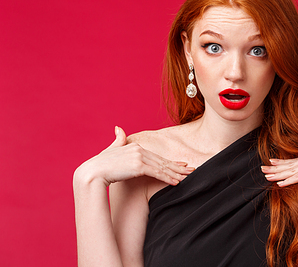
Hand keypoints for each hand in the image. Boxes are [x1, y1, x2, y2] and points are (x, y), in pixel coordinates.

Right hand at [74, 126, 193, 186]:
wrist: (92, 173)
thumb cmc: (100, 164)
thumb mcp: (111, 150)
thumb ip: (118, 140)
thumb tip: (118, 128)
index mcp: (136, 147)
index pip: (157, 157)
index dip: (171, 162)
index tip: (182, 165)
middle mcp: (139, 150)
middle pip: (162, 161)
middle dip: (178, 167)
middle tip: (192, 170)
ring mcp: (139, 157)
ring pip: (162, 167)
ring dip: (176, 174)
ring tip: (188, 177)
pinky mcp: (138, 166)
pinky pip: (157, 173)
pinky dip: (168, 178)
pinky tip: (177, 182)